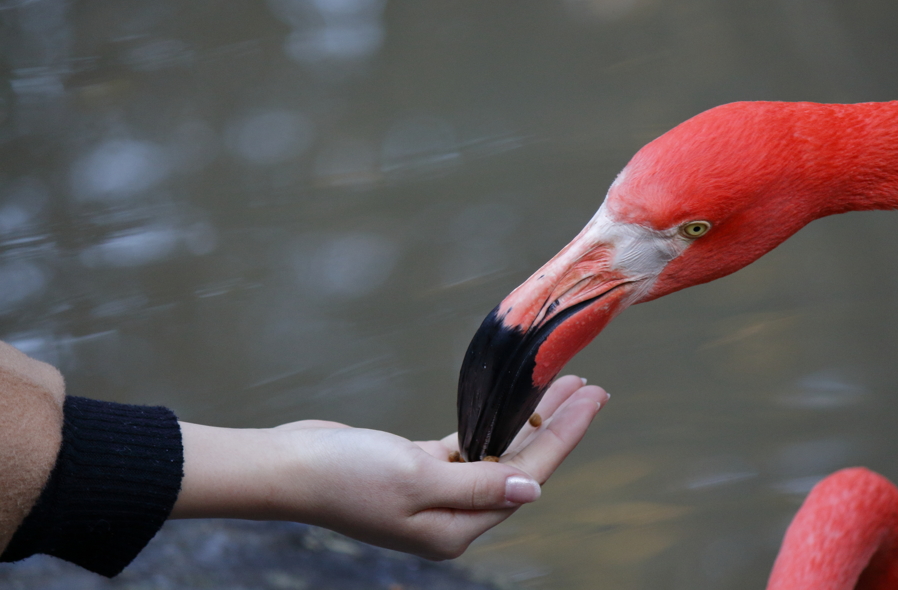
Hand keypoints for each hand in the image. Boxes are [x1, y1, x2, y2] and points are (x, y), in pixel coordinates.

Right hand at [170, 375, 607, 559]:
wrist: (288, 467)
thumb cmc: (345, 475)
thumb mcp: (415, 479)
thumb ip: (476, 484)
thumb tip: (531, 489)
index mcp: (457, 528)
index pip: (527, 475)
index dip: (565, 434)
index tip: (595, 397)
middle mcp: (453, 516)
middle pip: (520, 464)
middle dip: (557, 425)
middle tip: (590, 385)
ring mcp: (436, 493)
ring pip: (497, 453)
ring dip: (528, 420)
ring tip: (560, 384)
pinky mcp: (419, 470)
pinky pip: (468, 447)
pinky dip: (491, 425)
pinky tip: (512, 404)